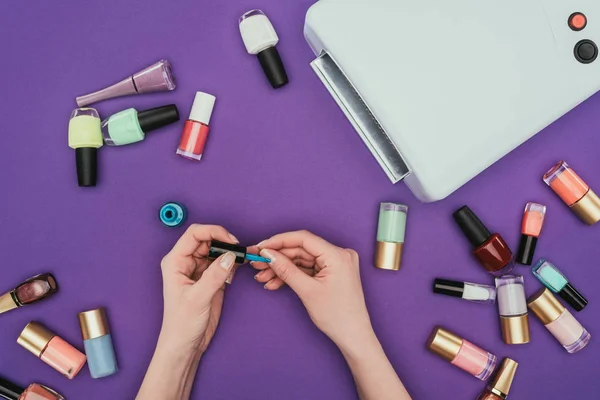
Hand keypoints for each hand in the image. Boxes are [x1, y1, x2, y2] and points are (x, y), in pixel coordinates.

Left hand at [159, 224, 238, 354]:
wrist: (185, 344)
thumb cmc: (181, 324)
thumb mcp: (197, 299)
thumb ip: (214, 276)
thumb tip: (229, 256)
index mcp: (175, 261)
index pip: (194, 234)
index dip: (213, 232)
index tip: (230, 240)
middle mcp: (186, 262)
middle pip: (207, 239)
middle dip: (223, 241)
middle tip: (238, 250)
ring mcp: (198, 269)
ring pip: (216, 250)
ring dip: (229, 252)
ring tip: (240, 258)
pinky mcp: (210, 278)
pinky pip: (222, 262)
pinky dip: (231, 262)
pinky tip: (236, 268)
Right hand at [250, 230, 373, 352]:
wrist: (353, 336)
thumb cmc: (338, 317)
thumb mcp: (307, 291)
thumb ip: (286, 270)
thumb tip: (269, 254)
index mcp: (338, 255)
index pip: (303, 239)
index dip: (279, 241)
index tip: (261, 247)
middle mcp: (339, 255)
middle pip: (300, 249)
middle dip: (277, 258)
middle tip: (257, 264)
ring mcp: (336, 263)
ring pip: (301, 260)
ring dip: (281, 268)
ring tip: (263, 277)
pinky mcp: (331, 272)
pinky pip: (307, 268)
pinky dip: (291, 275)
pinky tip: (275, 282)